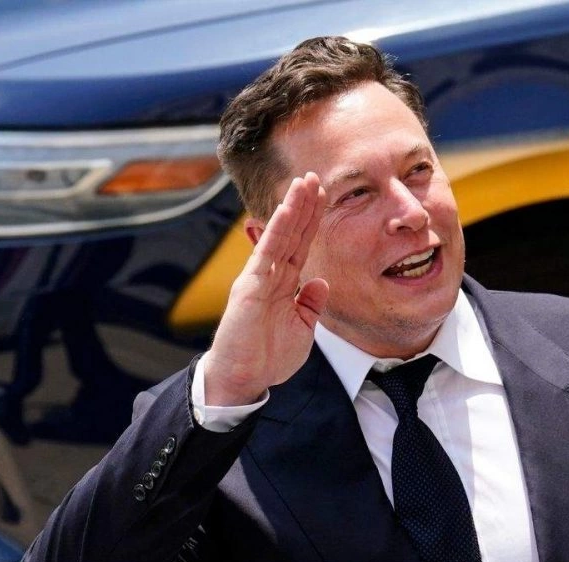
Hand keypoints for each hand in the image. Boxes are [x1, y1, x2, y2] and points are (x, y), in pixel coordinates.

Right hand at [204, 172, 327, 405]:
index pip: (301, 245)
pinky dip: (277, 229)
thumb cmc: (268, 357)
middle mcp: (271, 275)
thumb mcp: (302, 328)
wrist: (244, 378)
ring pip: (279, 235)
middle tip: (315, 177)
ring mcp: (259, 277)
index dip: (312, 221)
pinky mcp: (250, 284)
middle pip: (292, 233)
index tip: (323, 196)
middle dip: (304, 205)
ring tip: (304, 182)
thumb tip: (321, 282)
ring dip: (293, 207)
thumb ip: (311, 304)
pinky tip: (287, 209)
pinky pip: (266, 251)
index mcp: (285, 284)